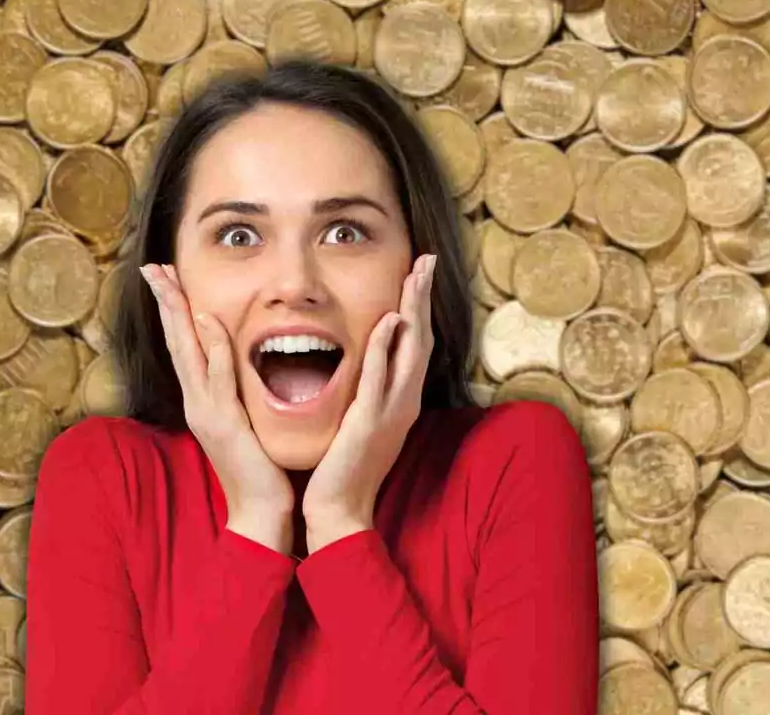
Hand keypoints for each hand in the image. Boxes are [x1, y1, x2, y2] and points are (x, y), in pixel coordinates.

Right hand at [139, 263, 294, 552]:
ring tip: (168, 280)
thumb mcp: (247, 419)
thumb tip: (245, 361)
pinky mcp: (225, 423)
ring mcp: (207, 412)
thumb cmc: (259, 466)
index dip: (175, 311)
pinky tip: (208, 322)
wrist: (261, 510)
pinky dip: (213, 349)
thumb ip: (240, 391)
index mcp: (204, 399)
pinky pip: (218, 378)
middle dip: (165, 303)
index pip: (186, 346)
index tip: (167, 278)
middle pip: (177, 342)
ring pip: (189, 353)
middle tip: (152, 267)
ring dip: (178, 314)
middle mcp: (198, 401)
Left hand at [302, 253, 435, 547]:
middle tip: (427, 259)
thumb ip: (370, 390)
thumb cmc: (347, 468)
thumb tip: (369, 361)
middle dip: (423, 297)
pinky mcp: (370, 421)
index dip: (419, 307)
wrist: (341, 510)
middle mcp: (404, 400)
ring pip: (409, 351)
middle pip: (421, 338)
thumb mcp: (363, 421)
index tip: (420, 273)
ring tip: (416, 275)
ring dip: (413, 310)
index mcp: (401, 399)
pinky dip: (386, 347)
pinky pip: (380, 377)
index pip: (415, 343)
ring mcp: (392, 410)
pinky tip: (389, 321)